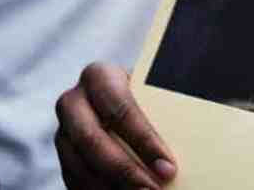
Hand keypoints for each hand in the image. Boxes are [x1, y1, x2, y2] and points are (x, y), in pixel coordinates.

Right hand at [54, 63, 176, 188]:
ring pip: (81, 166)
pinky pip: (75, 181)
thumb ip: (163, 109)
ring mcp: (62, 132)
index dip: (144, 141)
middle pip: (92, 140)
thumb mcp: (153, 92)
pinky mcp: (62, 157)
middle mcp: (73, 102)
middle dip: (125, 170)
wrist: (116, 97)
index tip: (168, 166)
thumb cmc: (145, 94)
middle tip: (154, 189)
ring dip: (112, 187)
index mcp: (99, 76)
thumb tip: (191, 134)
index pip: (120, 110)